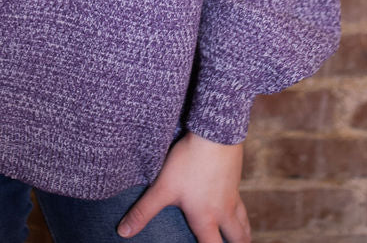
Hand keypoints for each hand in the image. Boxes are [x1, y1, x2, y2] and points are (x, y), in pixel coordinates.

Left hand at [117, 133, 249, 241]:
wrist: (214, 135)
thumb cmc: (187, 163)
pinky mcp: (235, 177)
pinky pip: (241, 199)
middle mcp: (223, 211)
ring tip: (240, 236)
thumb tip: (123, 233)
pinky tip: (233, 200)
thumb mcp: (162, 188)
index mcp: (205, 219)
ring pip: (243, 220)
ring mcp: (232, 194)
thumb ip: (143, 212)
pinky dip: (240, 208)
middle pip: (238, 239)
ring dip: (242, 231)